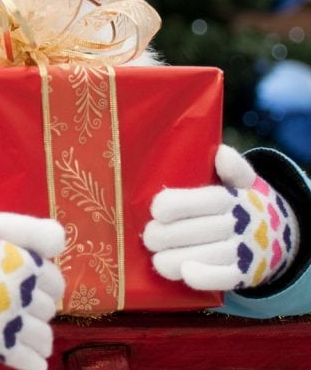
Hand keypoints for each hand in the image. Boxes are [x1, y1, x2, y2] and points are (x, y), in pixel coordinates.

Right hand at [0, 211, 64, 369]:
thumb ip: (32, 230)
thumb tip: (60, 242)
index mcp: (26, 264)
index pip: (55, 282)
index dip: (44, 281)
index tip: (29, 278)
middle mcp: (22, 293)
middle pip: (49, 308)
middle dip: (37, 305)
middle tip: (14, 299)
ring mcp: (10, 321)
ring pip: (43, 337)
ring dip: (37, 335)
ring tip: (19, 327)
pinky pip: (27, 362)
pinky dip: (32, 363)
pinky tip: (32, 360)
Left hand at [143, 144, 299, 289]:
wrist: (282, 237)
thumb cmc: (246, 204)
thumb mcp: (245, 182)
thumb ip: (233, 168)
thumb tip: (221, 152)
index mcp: (233, 198)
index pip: (202, 200)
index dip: (175, 205)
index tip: (156, 210)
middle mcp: (239, 224)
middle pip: (195, 231)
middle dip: (164, 236)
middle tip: (149, 236)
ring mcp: (243, 251)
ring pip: (203, 256)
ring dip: (173, 258)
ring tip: (157, 257)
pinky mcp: (244, 274)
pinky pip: (223, 278)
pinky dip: (203, 277)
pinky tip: (185, 272)